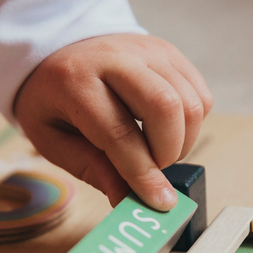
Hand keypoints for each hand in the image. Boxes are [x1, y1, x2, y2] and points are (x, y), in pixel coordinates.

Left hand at [13, 34, 212, 209]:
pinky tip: (167, 131)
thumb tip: (126, 198)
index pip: (118, 132)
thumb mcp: (51, 138)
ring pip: (191, 103)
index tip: (159, 202)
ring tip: (157, 152)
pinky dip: (192, 124)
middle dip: (168, 153)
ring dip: (183, 142)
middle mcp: (116, 58)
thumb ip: (89, 167)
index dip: (142, 173)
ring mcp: (148, 51)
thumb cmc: (53, 99)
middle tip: (152, 170)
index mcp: (75, 80)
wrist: (61, 51)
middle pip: (165, 107)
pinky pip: (200, 96)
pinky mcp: (170, 53)